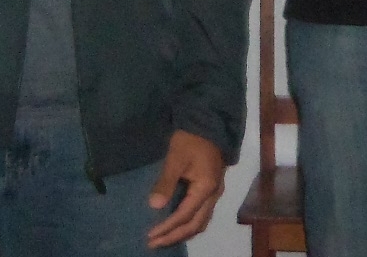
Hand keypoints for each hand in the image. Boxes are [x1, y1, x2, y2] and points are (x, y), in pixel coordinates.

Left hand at [145, 130, 224, 248]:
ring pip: (201, 222)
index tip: (150, 236)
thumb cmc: (190, 139)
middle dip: (174, 236)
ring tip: (164, 238)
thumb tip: (154, 206)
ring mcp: (215, 193)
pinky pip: (202, 214)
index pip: (184, 215)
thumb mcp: (175, 158)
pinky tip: (177, 224)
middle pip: (195, 225)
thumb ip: (166, 182)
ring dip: (183, 233)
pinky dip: (189, 224)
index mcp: (205, 188)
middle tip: (154, 244)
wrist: (209, 123)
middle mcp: (214, 195)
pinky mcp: (212, 189)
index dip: (167, 227)